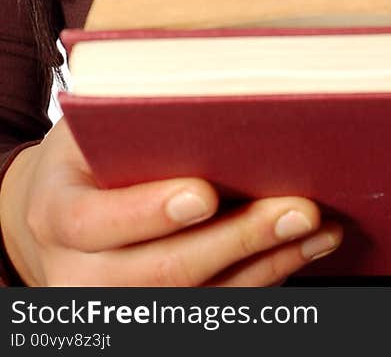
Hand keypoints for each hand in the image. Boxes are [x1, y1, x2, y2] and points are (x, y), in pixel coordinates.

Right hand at [0, 118, 342, 285]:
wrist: (58, 216)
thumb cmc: (89, 152)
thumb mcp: (94, 125)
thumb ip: (134, 117)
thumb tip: (218, 85)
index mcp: (54, 214)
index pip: (94, 222)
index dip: (149, 211)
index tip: (205, 193)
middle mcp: (76, 275)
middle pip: (159, 273)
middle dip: (236, 240)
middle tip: (297, 209)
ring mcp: (115, 307)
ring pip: (195, 299)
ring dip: (267, 263)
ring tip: (320, 227)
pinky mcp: (152, 319)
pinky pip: (214, 308)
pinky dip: (267, 278)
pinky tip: (307, 248)